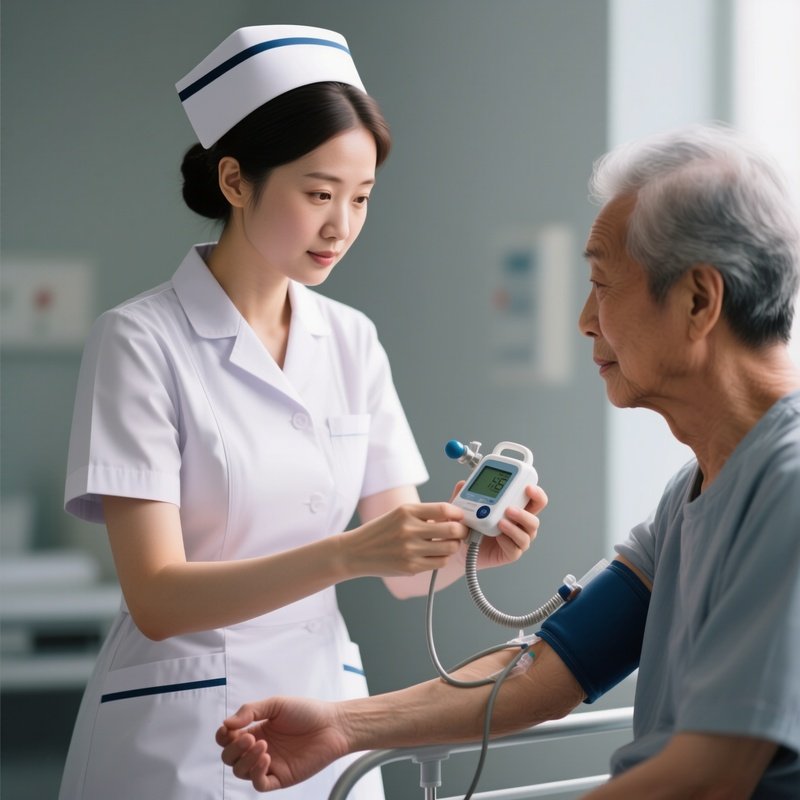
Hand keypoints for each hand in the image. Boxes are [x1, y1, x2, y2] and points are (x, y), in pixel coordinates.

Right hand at [216, 696, 346, 791]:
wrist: (333, 725)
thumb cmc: (307, 712)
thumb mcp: (276, 704)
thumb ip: (251, 711)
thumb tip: (226, 723)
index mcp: (256, 730)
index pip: (228, 739)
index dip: (223, 736)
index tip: (228, 730)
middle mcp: (259, 748)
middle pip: (230, 757)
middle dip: (233, 749)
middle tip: (249, 737)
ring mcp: (269, 764)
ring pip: (241, 772)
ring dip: (245, 760)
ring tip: (262, 745)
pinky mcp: (280, 778)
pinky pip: (260, 784)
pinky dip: (257, 773)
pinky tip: (267, 758)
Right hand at [341, 502, 468, 577]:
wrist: (356, 551)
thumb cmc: (381, 532)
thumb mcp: (399, 514)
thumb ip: (425, 514)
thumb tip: (454, 517)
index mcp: (407, 511)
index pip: (444, 509)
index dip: (458, 513)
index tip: (460, 516)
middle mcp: (409, 529)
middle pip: (452, 530)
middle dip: (461, 531)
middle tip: (460, 531)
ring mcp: (410, 549)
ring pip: (450, 548)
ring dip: (453, 546)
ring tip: (447, 544)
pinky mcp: (411, 566)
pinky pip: (439, 562)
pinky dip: (442, 558)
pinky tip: (435, 554)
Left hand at [452, 482, 547, 569]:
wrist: (459, 547)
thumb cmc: (468, 525)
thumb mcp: (465, 506)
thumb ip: (465, 494)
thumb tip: (462, 483)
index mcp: (514, 508)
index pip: (532, 499)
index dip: (536, 493)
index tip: (528, 487)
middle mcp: (519, 523)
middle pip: (535, 515)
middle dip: (529, 511)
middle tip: (511, 506)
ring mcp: (516, 539)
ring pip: (529, 532)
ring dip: (517, 524)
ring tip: (501, 521)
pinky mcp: (510, 553)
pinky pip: (515, 548)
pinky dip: (508, 541)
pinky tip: (499, 536)